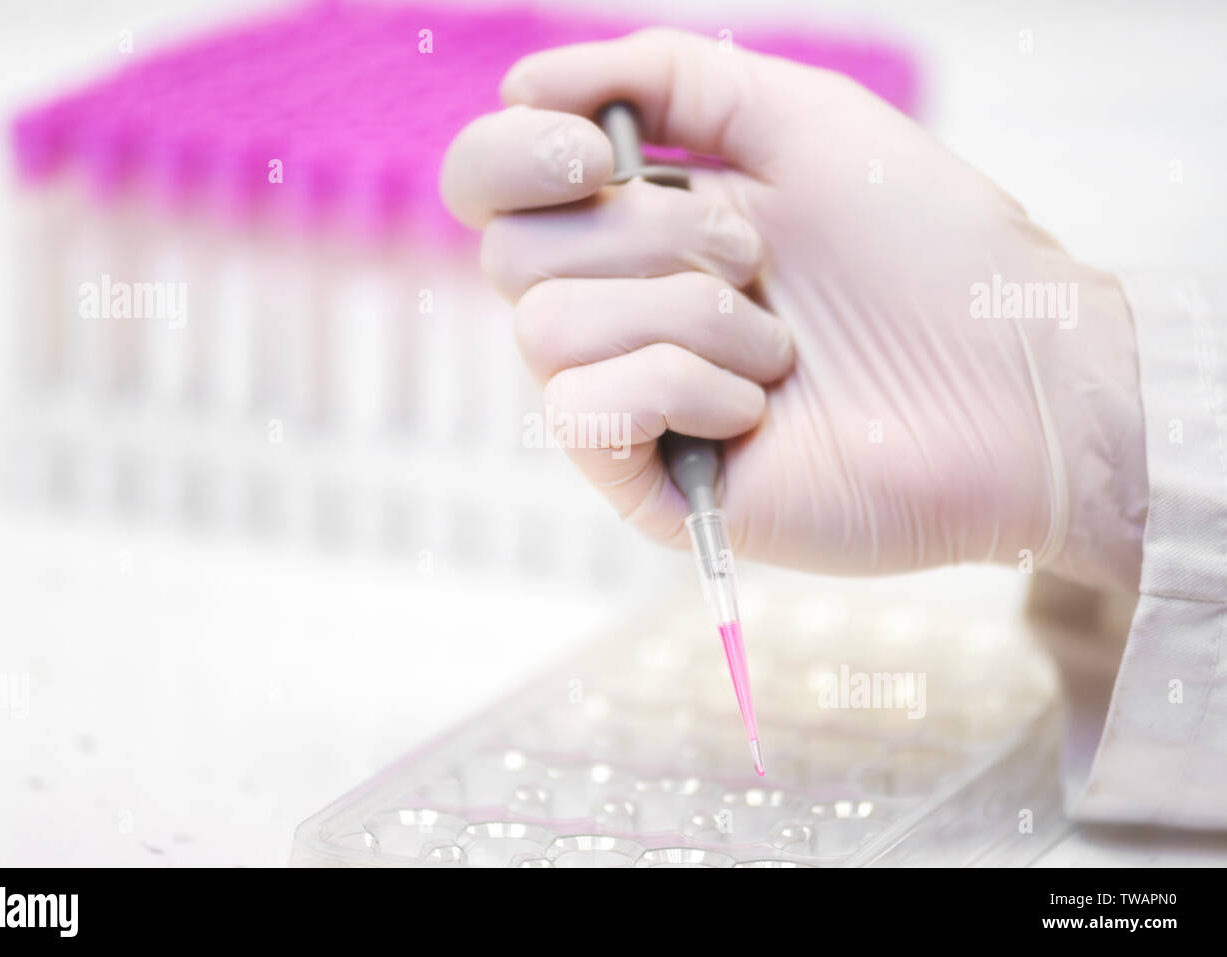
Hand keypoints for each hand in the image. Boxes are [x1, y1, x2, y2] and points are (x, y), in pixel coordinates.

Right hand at [440, 28, 1147, 591]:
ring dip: (689, 314)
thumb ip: (665, 76)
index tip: (603, 151)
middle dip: (647, 234)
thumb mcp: (798, 118)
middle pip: (510, 255)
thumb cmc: (927, 252)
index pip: (490, 185)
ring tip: (782, 345)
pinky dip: (684, 388)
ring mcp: (630, 399)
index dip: (513, 156)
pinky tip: (758, 409)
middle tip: (756, 256)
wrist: (1014, 382)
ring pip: (547, 329)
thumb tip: (522, 83)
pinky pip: (584, 412)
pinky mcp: (648, 483)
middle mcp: (618, 309)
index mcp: (638, 223)